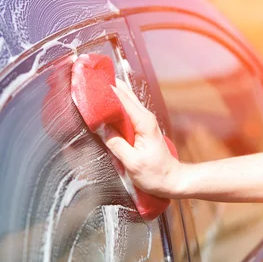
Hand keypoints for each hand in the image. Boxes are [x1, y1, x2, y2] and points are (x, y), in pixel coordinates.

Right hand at [103, 79, 183, 197]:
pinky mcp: (141, 126)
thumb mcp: (132, 162)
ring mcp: (144, 120)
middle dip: (109, 86)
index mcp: (143, 122)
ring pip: (126, 100)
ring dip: (112, 94)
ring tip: (94, 90)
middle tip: (91, 82)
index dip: (107, 90)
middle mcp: (145, 117)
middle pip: (125, 94)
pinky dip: (116, 105)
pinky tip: (105, 106)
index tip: (93, 84)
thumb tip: (102, 128)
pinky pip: (127, 110)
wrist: (171, 179)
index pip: (123, 99)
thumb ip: (116, 144)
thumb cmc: (155, 173)